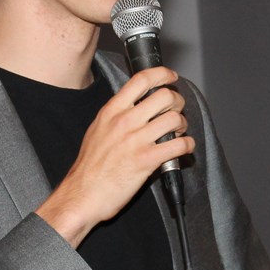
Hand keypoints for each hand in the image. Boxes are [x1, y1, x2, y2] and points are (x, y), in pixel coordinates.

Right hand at [36, 67, 192, 246]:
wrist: (82, 195)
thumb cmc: (88, 168)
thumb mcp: (97, 130)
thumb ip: (115, 116)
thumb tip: (133, 107)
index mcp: (112, 111)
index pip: (141, 80)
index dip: (162, 75)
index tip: (170, 77)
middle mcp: (125, 121)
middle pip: (164, 96)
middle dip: (177, 101)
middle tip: (176, 110)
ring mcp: (137, 140)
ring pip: (174, 118)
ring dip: (183, 124)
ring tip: (179, 131)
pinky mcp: (147, 160)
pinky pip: (179, 145)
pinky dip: (187, 145)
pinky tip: (183, 148)